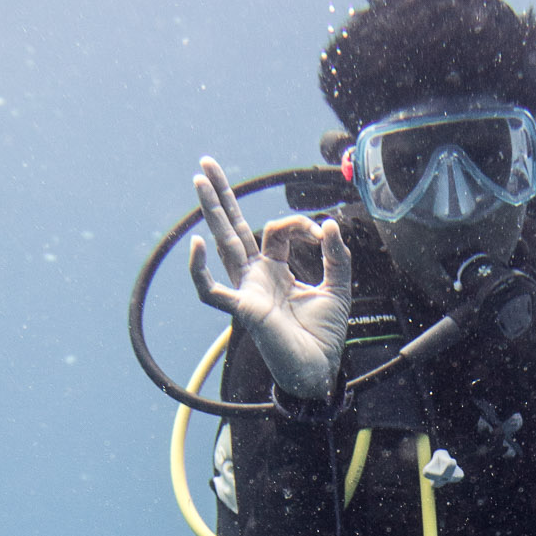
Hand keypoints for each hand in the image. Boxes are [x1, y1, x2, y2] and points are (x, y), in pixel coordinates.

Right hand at [188, 156, 351, 399]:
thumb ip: (337, 256)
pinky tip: (197, 245)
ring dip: (212, 211)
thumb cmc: (323, 336)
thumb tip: (330, 223)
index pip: (278, 229)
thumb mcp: (338, 288)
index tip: (322, 234)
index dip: (300, 223)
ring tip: (199, 179)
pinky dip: (201, 272)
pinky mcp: (243, 310)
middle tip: (206, 164)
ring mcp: (247, 290)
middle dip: (221, 195)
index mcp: (275, 269)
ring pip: (223, 244)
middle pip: (234, 227)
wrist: (319, 372)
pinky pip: (212, 291)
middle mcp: (256, 276)